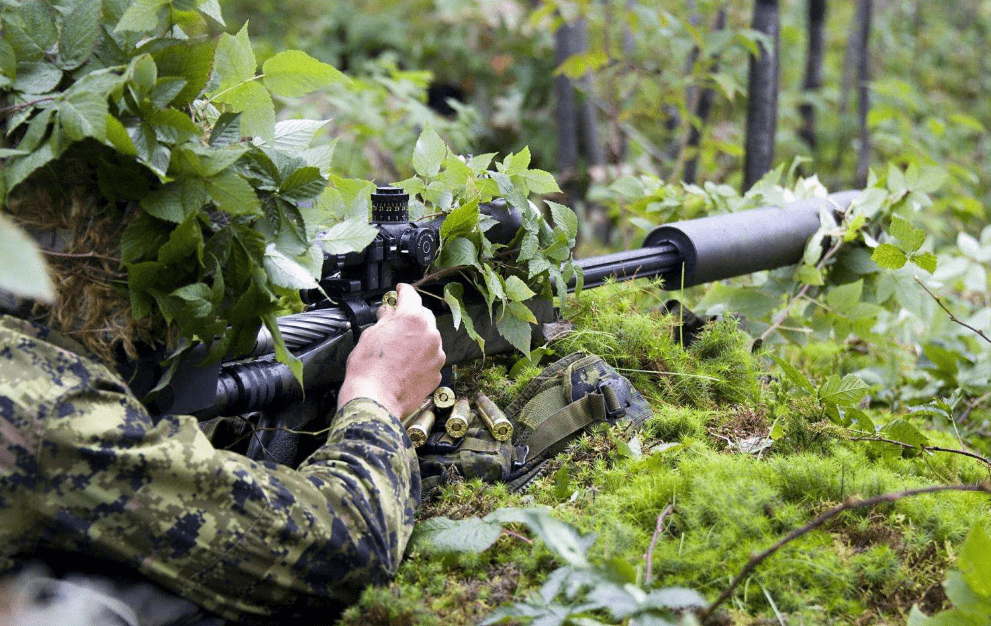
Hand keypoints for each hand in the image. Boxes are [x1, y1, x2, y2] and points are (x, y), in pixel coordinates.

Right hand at [336, 283, 445, 418]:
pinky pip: (430, 358)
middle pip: (423, 316)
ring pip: (429, 339)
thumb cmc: (368, 368)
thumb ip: (385, 319)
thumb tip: (388, 312)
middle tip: (396, 322)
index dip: (403, 291)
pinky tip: (405, 366)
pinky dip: (421, 358)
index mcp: (412, 318)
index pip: (410, 295)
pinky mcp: (437, 372)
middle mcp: (430, 333)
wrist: (376, 399)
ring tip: (399, 351)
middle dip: (411, 317)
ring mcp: (436, 354)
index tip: (400, 290)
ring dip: (417, 339)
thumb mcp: (370, 335)